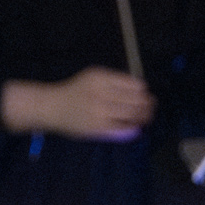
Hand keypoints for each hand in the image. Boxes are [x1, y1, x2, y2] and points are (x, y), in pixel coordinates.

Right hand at [1, 67, 152, 141]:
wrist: (52, 106)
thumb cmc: (75, 91)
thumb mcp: (92, 78)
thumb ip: (114, 82)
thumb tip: (141, 91)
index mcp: (101, 77)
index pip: (134, 84)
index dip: (143, 91)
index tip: (145, 94)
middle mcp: (101, 92)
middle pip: (136, 99)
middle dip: (148, 104)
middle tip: (151, 107)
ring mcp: (100, 110)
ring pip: (132, 114)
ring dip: (144, 116)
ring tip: (147, 117)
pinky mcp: (99, 126)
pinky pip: (123, 127)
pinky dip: (133, 127)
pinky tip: (135, 127)